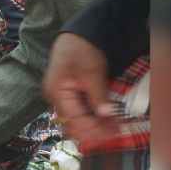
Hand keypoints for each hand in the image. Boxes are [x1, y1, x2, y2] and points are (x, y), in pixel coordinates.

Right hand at [43, 33, 120, 148]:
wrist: (76, 35)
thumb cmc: (81, 51)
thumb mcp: (92, 72)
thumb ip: (98, 95)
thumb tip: (106, 115)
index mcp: (57, 94)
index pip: (74, 120)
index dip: (93, 129)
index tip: (112, 133)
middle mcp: (55, 100)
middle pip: (72, 124)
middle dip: (92, 131)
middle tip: (114, 134)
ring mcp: (60, 98)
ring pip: (75, 120)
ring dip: (92, 126)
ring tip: (112, 129)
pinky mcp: (68, 96)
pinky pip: (77, 112)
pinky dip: (90, 118)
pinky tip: (104, 119)